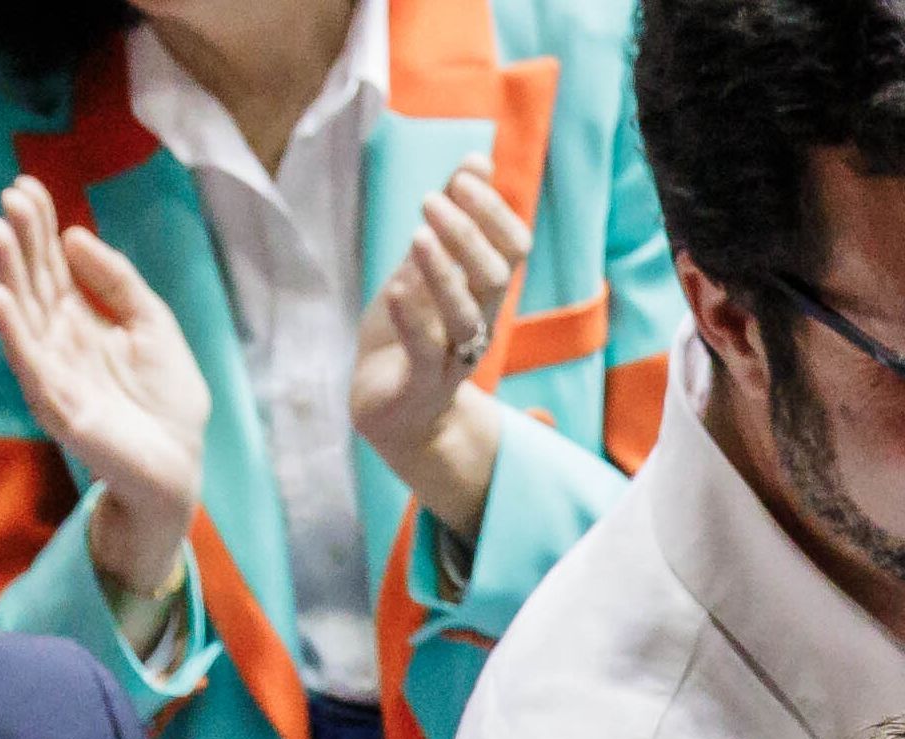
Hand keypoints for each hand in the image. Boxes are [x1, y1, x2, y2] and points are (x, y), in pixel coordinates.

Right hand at [0, 180, 211, 612]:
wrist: (179, 466)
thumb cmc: (167, 399)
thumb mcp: (153, 323)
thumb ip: (118, 281)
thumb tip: (75, 236)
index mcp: (81, 317)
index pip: (52, 262)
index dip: (40, 225)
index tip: (26, 185)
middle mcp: (59, 339)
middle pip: (33, 281)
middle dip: (19, 240)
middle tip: (7, 199)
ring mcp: (53, 371)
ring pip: (22, 314)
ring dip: (7, 273)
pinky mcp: (57, 404)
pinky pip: (29, 361)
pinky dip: (12, 328)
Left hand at [353, 157, 533, 532]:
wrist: (392, 412)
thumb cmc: (408, 333)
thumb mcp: (424, 269)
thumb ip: (449, 222)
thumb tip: (476, 160)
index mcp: (483, 294)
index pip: (513, 248)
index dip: (494, 210)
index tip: (465, 175)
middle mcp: (478, 324)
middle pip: (495, 276)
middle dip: (468, 233)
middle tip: (430, 199)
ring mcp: (451, 358)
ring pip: (466, 315)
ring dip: (445, 271)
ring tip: (418, 232)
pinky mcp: (420, 385)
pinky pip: (425, 353)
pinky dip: (412, 319)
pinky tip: (394, 289)